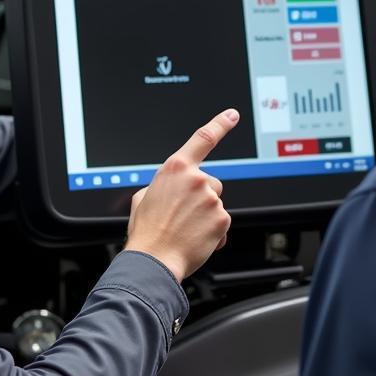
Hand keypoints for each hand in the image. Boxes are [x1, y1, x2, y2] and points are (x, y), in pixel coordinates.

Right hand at [124, 109, 239, 280]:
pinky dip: (213, 232)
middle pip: (211, 182)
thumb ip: (163, 184)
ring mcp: (211, 199)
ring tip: (186, 229)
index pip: (203, 138)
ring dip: (206, 216)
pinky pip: (222, 223)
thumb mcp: (143, 197)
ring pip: (216, 204)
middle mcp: (196, 179)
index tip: (232, 115)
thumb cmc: (147, 232)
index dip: (221, 124)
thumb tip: (170, 187)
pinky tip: (196, 239)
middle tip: (183, 215)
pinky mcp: (222, 218)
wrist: (154, 260)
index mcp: (175, 169)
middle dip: (202, 197)